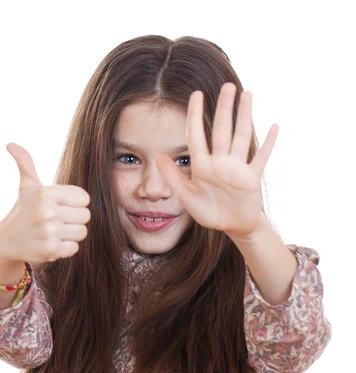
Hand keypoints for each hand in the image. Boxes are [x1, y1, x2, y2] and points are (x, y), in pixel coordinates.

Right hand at [0, 143, 90, 263]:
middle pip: (85, 216)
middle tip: (57, 221)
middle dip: (74, 219)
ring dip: (71, 234)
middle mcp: (47, 212)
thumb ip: (25, 164)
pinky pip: (75, 248)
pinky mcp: (51, 251)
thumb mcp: (26, 186)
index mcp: (46, 193)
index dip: (75, 203)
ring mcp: (49, 233)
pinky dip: (65, 248)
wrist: (6, 241)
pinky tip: (51, 243)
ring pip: (82, 232)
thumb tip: (10, 144)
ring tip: (55, 232)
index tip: (61, 206)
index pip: (84, 198)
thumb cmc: (22, 210)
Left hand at [154, 82, 278, 238]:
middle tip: (228, 85)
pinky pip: (261, 157)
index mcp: (202, 166)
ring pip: (241, 136)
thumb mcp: (187, 197)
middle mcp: (220, 162)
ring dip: (245, 116)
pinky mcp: (252, 177)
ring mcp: (238, 168)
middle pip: (222, 129)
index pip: (197, 135)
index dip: (196, 115)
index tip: (196, 94)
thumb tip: (157, 157)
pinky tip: (274, 126)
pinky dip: (268, 144)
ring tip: (247, 94)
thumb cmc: (209, 212)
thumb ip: (174, 178)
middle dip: (225, 108)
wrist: (231, 226)